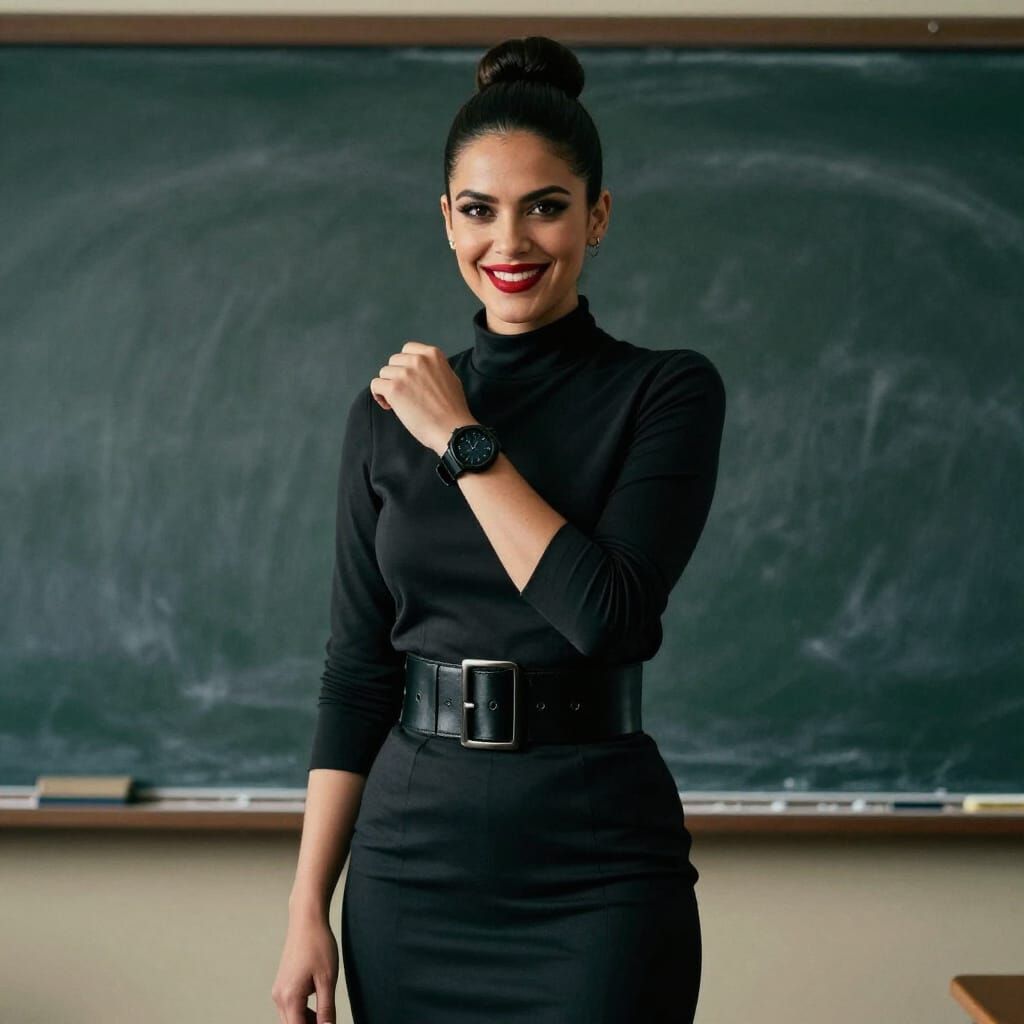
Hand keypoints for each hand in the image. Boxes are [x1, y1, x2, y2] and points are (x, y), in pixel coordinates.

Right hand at [271, 909, 338, 1023]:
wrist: (306, 920)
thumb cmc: (318, 944)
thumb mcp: (328, 979)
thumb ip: (326, 1009)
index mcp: (289, 997)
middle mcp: (279, 996)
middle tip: (328, 1021)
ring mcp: (279, 990)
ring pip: (291, 1018)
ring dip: (306, 1022)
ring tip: (326, 1017)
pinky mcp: (282, 983)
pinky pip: (290, 1006)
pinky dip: (303, 1012)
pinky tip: (319, 1007)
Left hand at [370, 341, 475, 455]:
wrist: (452, 429)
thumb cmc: (453, 409)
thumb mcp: (450, 378)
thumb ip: (434, 370)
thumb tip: (421, 372)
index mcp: (433, 355)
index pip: (408, 349)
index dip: (405, 365)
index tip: (408, 378)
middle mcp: (418, 360)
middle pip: (394, 361)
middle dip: (396, 375)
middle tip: (404, 392)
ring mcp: (405, 374)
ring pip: (384, 373)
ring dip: (388, 386)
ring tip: (398, 401)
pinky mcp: (394, 388)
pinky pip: (376, 385)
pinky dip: (379, 395)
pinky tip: (389, 405)